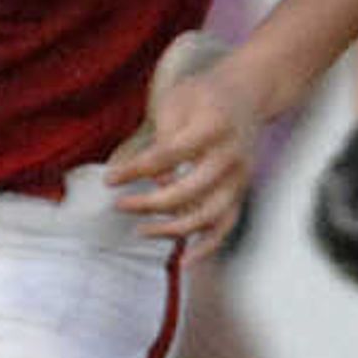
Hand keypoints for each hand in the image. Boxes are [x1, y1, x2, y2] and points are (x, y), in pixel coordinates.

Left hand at [111, 35, 266, 262]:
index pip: (168, 155)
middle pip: (188, 190)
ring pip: (208, 215)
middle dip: (149, 203)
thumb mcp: (177, 100)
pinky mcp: (241, 192)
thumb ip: (163, 137)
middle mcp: (231, 156)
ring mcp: (240, 177)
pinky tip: (183, 263)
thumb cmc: (202, 97)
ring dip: (172, 229)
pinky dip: (206, 248)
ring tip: (140, 231)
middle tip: (119, 205)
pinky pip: (226, 226)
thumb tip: (152, 180)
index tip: (109, 179)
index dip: (135, 170)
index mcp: (213, 126)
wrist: (248, 93)